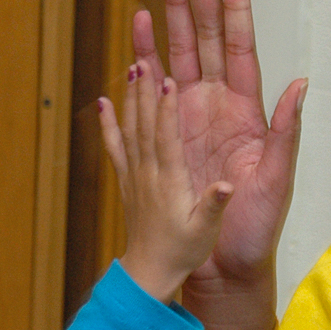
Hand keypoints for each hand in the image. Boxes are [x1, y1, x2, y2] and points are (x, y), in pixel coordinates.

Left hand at [102, 60, 231, 300]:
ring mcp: (135, 175)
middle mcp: (148, 174)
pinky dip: (108, 123)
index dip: (166, 110)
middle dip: (144, 90)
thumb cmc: (183, 252)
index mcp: (171, 183)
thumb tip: (227, 185)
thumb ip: (215, 205)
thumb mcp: (206, 231)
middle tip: (143, 57)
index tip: (167, 81)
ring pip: (130, 128)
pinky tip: (102, 102)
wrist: (151, 273)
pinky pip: (115, 146)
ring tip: (132, 64)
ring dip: (130, 96)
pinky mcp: (127, 180)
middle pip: (144, 124)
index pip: (166, 140)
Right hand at [133, 0, 307, 329]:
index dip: (233, 7)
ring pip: (176, 55)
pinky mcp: (166, 140)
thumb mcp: (278, 178)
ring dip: (168, 16)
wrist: (225, 267)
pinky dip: (141, 62)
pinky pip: (149, 93)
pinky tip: (136, 33)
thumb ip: (287, 129)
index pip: (238, 46)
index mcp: (246, 112)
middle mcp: (216, 108)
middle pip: (204, 38)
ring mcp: (189, 121)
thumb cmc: (257, 230)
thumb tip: (300, 83)